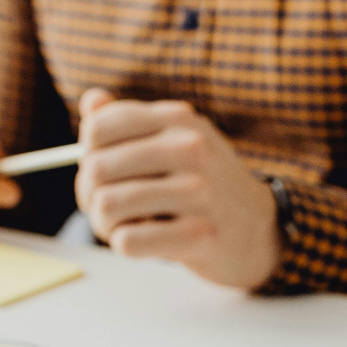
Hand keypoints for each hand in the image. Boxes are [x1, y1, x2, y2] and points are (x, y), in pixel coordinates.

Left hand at [74, 90, 281, 288]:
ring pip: (107, 206)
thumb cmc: (202, 185)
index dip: (87, 156)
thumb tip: (91, 101)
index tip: (104, 173)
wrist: (258, 230)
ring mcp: (199, 192)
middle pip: (96, 169)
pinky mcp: (200, 236)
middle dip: (90, 196)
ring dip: (104, 224)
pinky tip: (145, 241)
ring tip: (123, 226)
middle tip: (107, 208)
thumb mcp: (174, 142)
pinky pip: (128, 241)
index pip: (97, 128)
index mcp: (178, 119)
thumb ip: (129, 122)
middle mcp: (191, 148)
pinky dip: (125, 245)